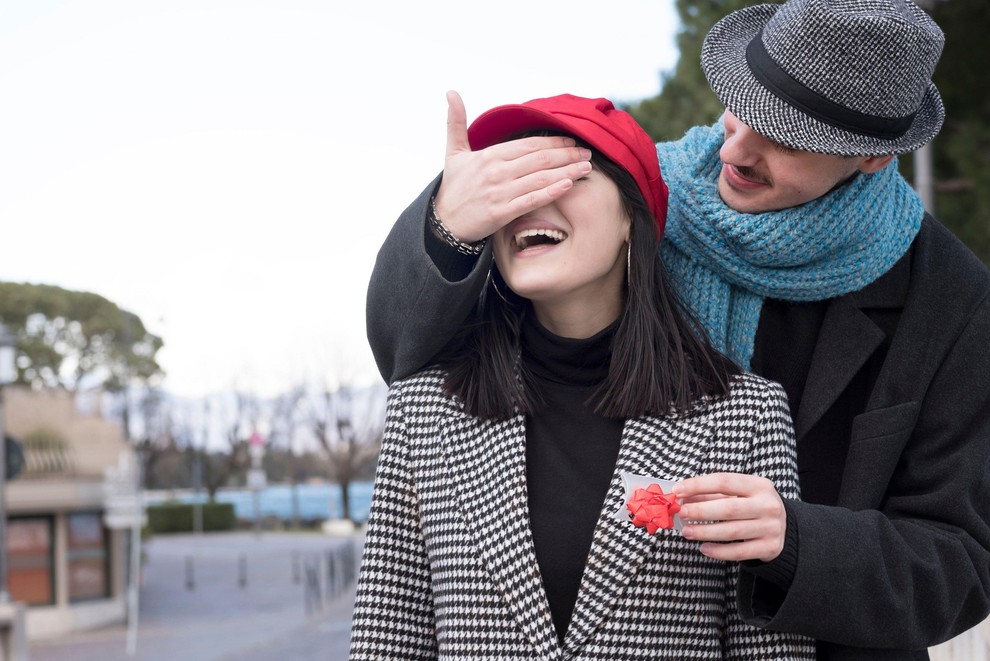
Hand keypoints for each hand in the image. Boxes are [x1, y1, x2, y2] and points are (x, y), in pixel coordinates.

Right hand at [434, 90, 592, 242]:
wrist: (443, 223)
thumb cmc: (454, 187)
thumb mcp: (453, 152)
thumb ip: (456, 122)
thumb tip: (451, 92)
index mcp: (489, 156)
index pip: (528, 144)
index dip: (552, 141)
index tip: (572, 140)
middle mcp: (496, 172)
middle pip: (539, 159)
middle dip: (566, 154)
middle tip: (587, 152)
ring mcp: (500, 193)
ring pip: (540, 178)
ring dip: (566, 171)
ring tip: (586, 168)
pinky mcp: (501, 213)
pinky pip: (532, 200)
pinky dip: (551, 192)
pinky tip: (568, 186)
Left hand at [672, 473, 786, 562]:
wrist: (784, 527)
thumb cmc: (753, 506)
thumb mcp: (738, 494)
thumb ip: (711, 494)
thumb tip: (683, 497)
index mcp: (759, 485)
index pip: (724, 481)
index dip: (698, 485)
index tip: (678, 490)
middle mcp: (768, 505)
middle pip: (728, 508)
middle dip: (700, 511)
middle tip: (681, 513)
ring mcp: (771, 527)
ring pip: (732, 531)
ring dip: (705, 532)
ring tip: (687, 532)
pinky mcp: (770, 547)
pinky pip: (739, 552)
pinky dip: (719, 551)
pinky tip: (704, 548)